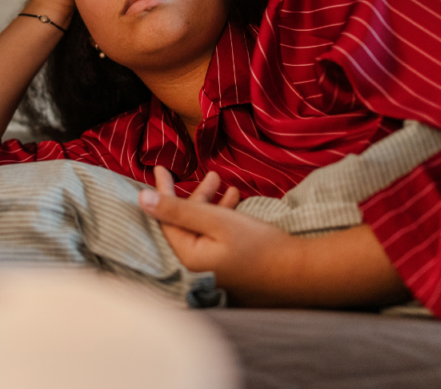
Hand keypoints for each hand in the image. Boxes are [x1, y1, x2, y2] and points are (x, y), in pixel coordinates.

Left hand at [139, 166, 410, 308]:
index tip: (160, 168)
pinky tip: (235, 198)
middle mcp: (195, 264)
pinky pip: (217, 235)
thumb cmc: (258, 245)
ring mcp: (212, 266)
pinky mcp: (228, 264)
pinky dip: (223, 215)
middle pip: (185, 222)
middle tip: (209, 175)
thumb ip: (177, 209)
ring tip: (224, 181)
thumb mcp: (215, 220)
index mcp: (187, 256)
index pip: (165, 219)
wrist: (300, 271)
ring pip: (203, 226)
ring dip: (212, 202)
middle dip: (195, 195)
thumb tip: (141, 199)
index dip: (163, 192)